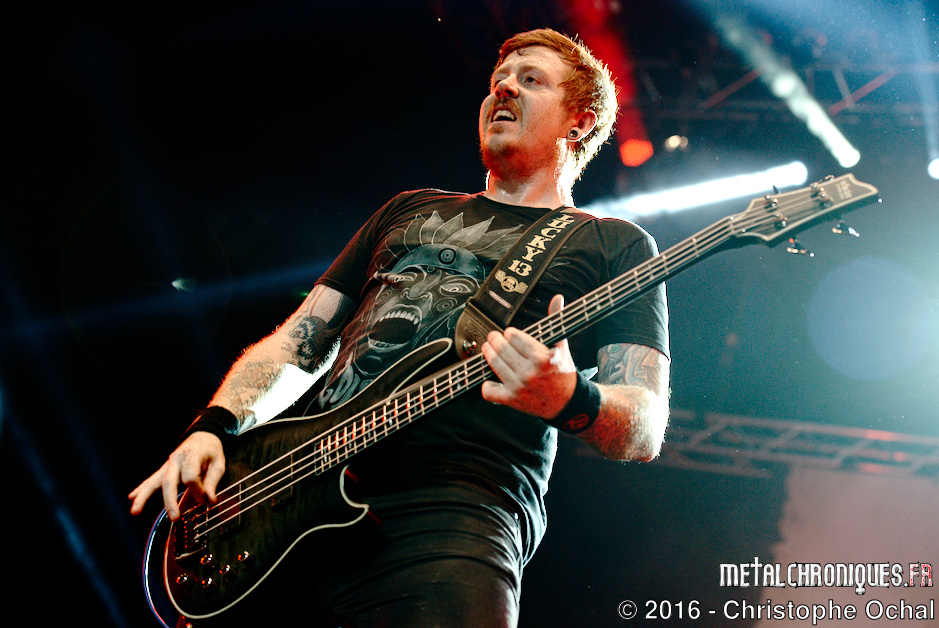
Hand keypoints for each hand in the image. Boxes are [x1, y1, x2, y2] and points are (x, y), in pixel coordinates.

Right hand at [128, 431, 225, 519]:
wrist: (203, 436)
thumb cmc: (211, 451)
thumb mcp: (218, 464)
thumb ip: (212, 482)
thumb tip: (210, 500)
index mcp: (192, 456)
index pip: (191, 477)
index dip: (198, 491)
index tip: (205, 499)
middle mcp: (176, 460)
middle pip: (169, 482)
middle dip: (170, 501)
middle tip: (174, 518)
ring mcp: (168, 465)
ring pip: (154, 481)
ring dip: (144, 497)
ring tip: (135, 510)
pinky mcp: (164, 470)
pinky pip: (151, 480)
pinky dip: (141, 489)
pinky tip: (132, 497)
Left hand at [480, 294, 576, 418]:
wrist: (568, 403)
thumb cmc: (564, 373)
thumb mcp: (562, 346)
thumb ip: (556, 321)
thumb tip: (557, 299)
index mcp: (542, 357)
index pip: (513, 336)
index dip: (510, 333)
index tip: (510, 334)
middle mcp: (529, 372)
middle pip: (500, 348)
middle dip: (495, 340)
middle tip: (494, 338)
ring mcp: (519, 387)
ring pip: (493, 364)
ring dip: (488, 354)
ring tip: (488, 350)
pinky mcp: (512, 400)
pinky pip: (489, 390)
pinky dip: (487, 385)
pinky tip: (491, 378)